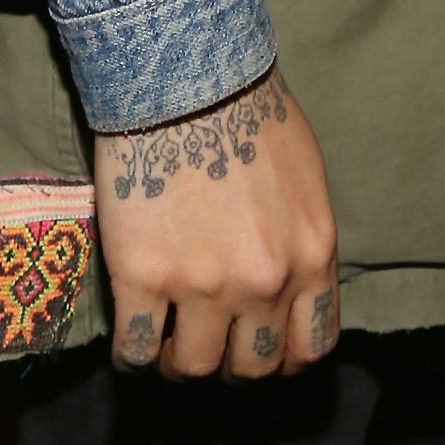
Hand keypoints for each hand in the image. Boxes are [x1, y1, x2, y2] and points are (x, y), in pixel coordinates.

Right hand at [94, 66, 339, 379]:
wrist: (184, 76)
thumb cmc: (249, 112)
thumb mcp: (306, 180)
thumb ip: (300, 241)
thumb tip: (290, 283)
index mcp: (311, 255)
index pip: (311, 346)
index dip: (284, 359)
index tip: (260, 349)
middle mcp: (263, 280)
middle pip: (252, 368)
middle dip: (231, 364)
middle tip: (210, 344)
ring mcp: (202, 284)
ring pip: (194, 368)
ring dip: (179, 363)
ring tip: (167, 344)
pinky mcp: (142, 276)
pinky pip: (135, 347)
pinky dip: (133, 355)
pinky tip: (134, 340)